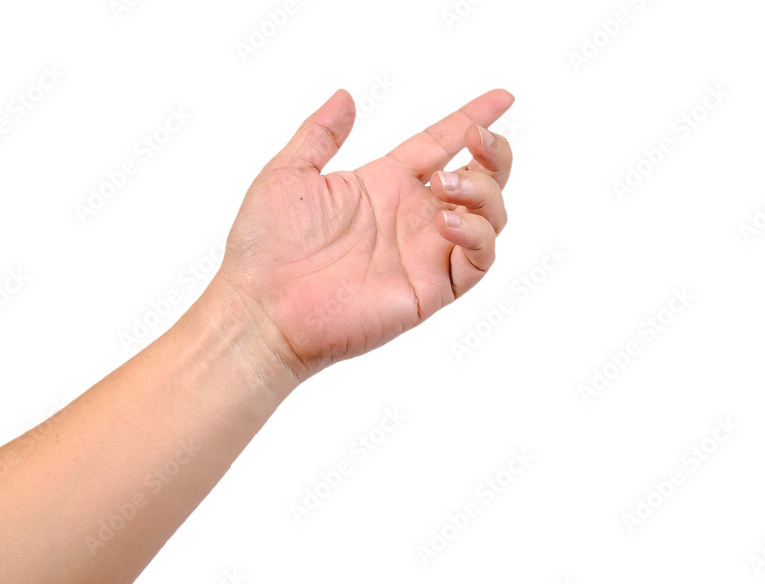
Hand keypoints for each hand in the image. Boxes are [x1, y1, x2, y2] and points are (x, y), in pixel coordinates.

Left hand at [216, 88, 515, 379]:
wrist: (260, 307)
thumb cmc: (265, 247)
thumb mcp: (289, 174)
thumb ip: (320, 134)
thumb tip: (345, 96)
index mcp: (384, 185)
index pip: (441, 144)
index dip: (471, 118)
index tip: (503, 97)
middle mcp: (411, 217)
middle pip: (480, 179)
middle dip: (494, 154)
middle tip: (476, 140)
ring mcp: (425, 254)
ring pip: (490, 217)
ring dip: (484, 190)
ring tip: (446, 184)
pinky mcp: (430, 289)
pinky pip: (478, 261)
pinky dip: (477, 235)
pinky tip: (446, 221)